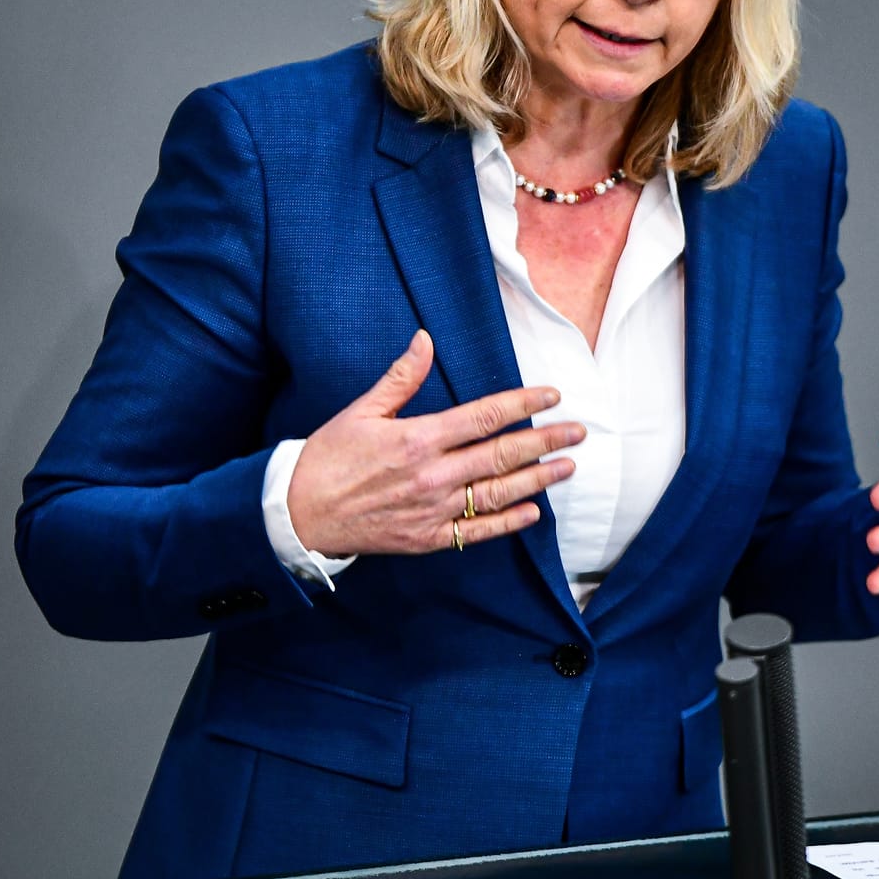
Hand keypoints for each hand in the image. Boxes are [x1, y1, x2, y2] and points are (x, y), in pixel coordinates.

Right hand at [286, 330, 580, 556]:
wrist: (300, 514)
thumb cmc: (328, 458)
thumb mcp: (361, 410)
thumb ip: (401, 377)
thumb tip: (425, 340)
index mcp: (418, 438)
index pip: (484, 417)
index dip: (522, 404)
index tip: (551, 396)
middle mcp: (433, 475)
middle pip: (502, 455)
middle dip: (545, 442)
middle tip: (578, 432)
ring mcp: (433, 510)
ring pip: (498, 493)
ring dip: (538, 480)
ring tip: (567, 467)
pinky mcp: (427, 538)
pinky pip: (477, 531)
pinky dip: (508, 522)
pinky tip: (533, 512)